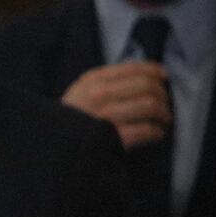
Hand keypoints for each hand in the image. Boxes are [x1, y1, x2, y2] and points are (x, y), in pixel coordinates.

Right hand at [59, 59, 173, 150]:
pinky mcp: (113, 138)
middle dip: (162, 95)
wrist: (50, 149)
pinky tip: (156, 134)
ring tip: (164, 120)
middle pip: (146, 85)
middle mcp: (99, 94)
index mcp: (92, 80)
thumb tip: (142, 75)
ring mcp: (106, 117)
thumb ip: (104, 81)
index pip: (133, 68)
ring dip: (163, 113)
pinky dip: (156, 132)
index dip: (154, 70)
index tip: (164, 76)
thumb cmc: (69, 121)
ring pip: (150, 106)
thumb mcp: (80, 92)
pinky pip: (145, 130)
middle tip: (165, 104)